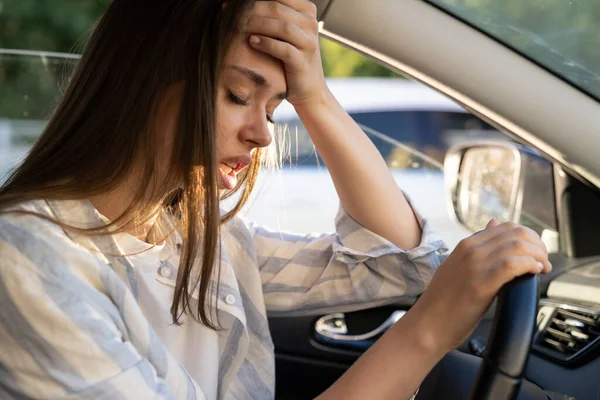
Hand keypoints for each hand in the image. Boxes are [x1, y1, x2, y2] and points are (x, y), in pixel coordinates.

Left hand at [244, 0, 328, 105]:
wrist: (308, 89)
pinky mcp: (303, 62)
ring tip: (239, 26)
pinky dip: (265, 43)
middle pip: (278, 8)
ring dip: (258, 24)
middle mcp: (311, 24)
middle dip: (253, 9)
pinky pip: (283, 49)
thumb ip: (272, 16)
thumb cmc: (290, 58)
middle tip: (232, 13)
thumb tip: (244, 4)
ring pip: (282, 26)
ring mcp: (309, 43)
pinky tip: (251, 42)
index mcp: (307, 11)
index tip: (237, 2)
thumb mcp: (284, 32)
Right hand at [414, 219, 551, 351]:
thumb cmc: (443, 302)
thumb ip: (478, 248)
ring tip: (542, 269)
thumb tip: (493, 225)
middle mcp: (470, 251)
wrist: (427, 324)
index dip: (528, 237)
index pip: (505, 227)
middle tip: (543, 261)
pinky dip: (529, 265)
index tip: (535, 253)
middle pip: (515, 233)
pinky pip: (512, 265)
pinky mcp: (480, 285)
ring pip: (517, 246)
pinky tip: (535, 273)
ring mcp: (474, 266)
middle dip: (537, 245)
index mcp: (465, 245)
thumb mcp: (458, 267)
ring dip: (538, 256)